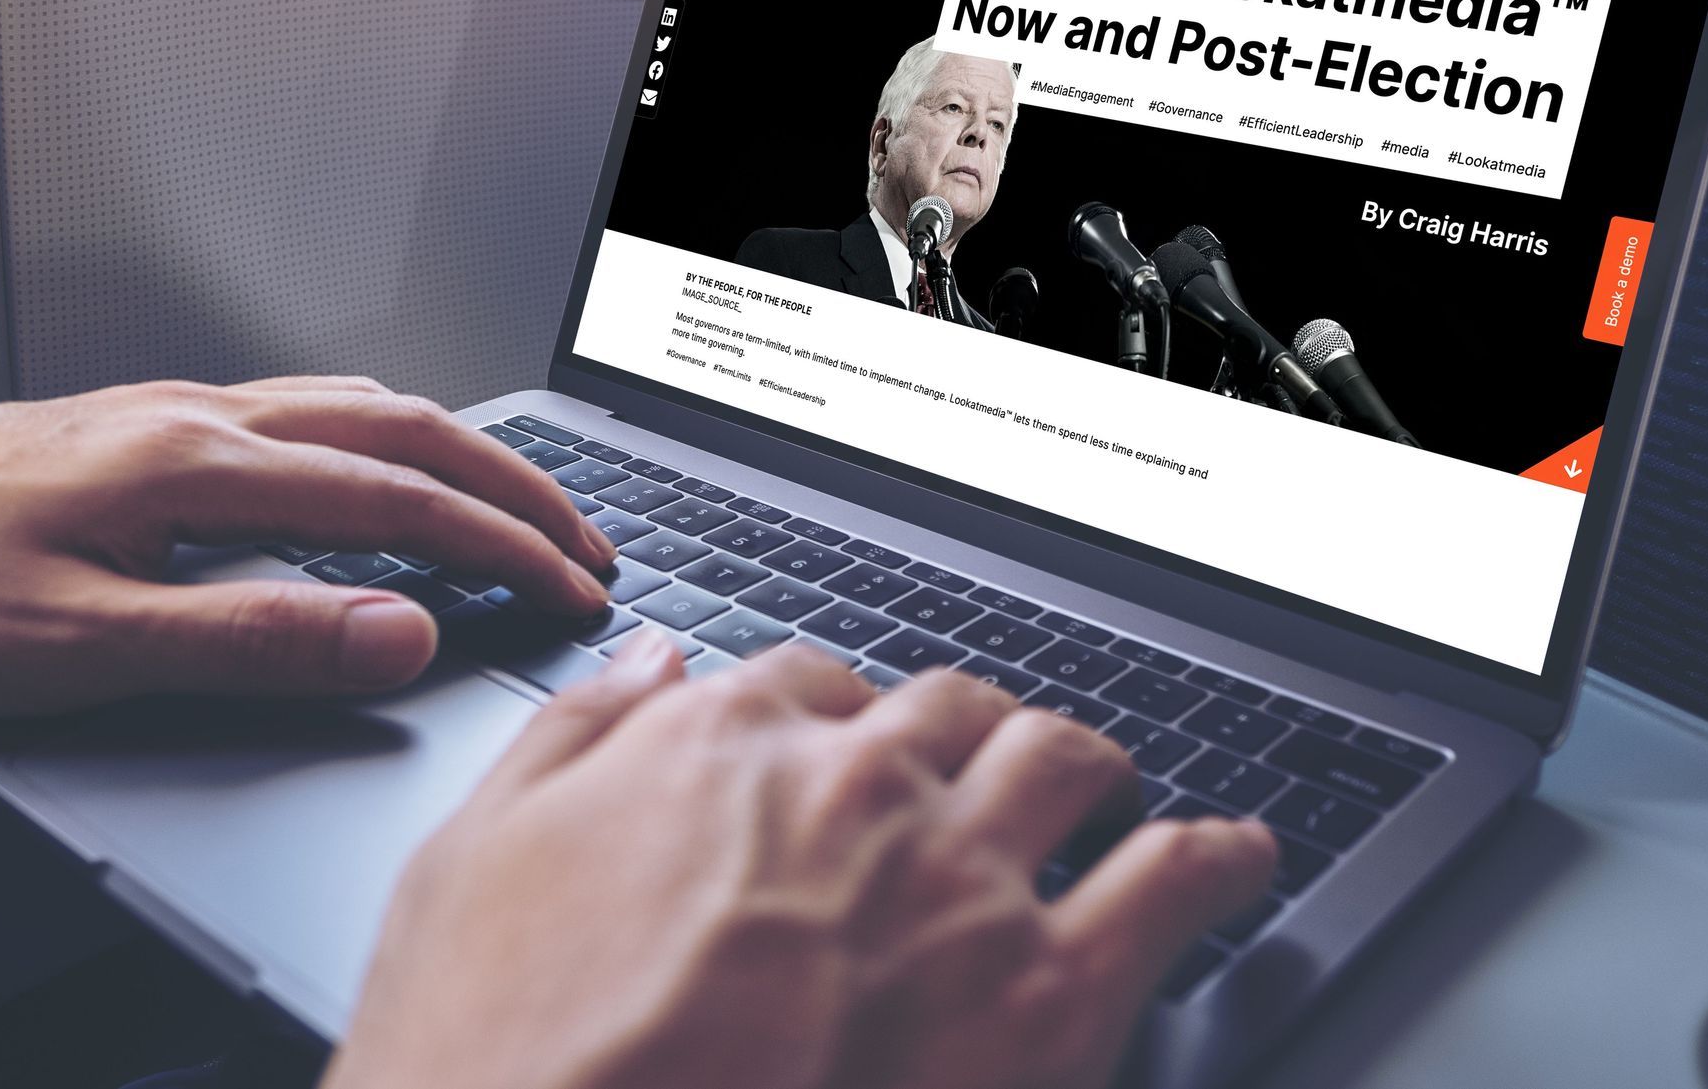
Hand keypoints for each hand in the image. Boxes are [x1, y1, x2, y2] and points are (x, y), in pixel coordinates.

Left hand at [0, 378, 615, 717]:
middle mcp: (192, 416)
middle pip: (398, 424)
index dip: (502, 545)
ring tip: (507, 498)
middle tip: (583, 538)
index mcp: (194, 463)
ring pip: (351, 402)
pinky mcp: (129, 428)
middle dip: (510, 482)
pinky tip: (365, 468)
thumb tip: (396, 631)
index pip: (397, 497)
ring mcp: (162, 411)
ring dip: (450, 449)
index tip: (574, 587)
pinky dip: (376, 438)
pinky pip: (295, 410)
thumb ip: (248, 639)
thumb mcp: (73, 646)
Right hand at [329, 634, 1277, 1088]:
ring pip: (1065, 759)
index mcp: (723, 742)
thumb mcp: (474, 857)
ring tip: (1105, 790)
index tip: (850, 748)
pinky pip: (1174, 882)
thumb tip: (653, 658)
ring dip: (1086, 767)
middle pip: (950, 710)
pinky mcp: (1044, 997)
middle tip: (982, 768)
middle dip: (968, 731)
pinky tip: (1233, 859)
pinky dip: (1219, 858)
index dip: (838, 716)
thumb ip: (578, 734)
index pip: (812, 680)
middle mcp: (855, 785)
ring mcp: (959, 883)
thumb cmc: (498, 1056)